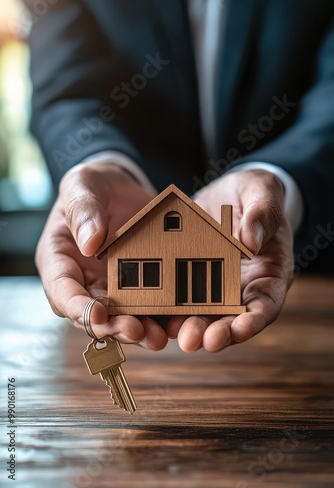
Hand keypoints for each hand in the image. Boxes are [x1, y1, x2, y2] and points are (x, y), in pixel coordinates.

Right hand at [36, 161, 167, 349]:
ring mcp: (108, 286)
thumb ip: (83, 210)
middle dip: (112, 326)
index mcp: (59, 259)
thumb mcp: (82, 186)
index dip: (77, 307)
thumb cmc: (93, 185)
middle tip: (136, 331)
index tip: (97, 314)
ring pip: (118, 317)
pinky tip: (173, 321)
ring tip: (157, 336)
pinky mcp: (134, 286)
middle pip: (91, 314)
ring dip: (136, 330)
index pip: (62, 290)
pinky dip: (156, 317)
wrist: (120, 187)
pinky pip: (143, 305)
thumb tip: (90, 243)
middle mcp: (81, 280)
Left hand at [166, 169, 293, 351]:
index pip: (266, 304)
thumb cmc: (253, 195)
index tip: (241, 329)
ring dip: (189, 327)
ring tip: (173, 332)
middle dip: (214, 332)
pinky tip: (153, 311)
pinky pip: (179, 296)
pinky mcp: (191, 279)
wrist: (228, 194)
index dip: (254, 321)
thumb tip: (251, 240)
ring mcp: (216, 286)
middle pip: (231, 319)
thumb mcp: (262, 195)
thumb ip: (262, 214)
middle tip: (195, 340)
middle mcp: (243, 288)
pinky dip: (169, 306)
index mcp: (269, 273)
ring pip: (204, 315)